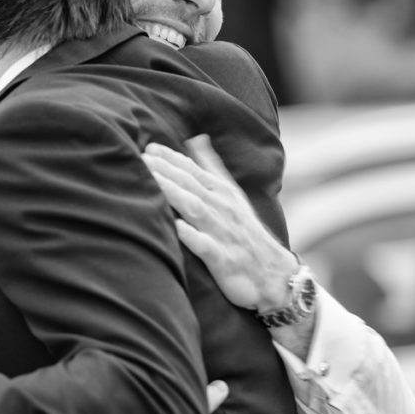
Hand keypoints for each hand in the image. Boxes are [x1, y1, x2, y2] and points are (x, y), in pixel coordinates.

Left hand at [142, 135, 298, 312]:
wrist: (274, 274)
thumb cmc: (246, 232)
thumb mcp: (233, 195)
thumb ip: (212, 167)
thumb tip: (196, 139)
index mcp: (222, 193)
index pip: (193, 170)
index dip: (170, 158)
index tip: (148, 147)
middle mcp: (221, 208)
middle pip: (189, 184)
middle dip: (164, 170)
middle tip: (140, 158)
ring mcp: (222, 233)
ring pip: (193, 207)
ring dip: (170, 192)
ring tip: (149, 181)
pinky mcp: (222, 259)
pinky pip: (204, 244)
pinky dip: (189, 234)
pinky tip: (173, 226)